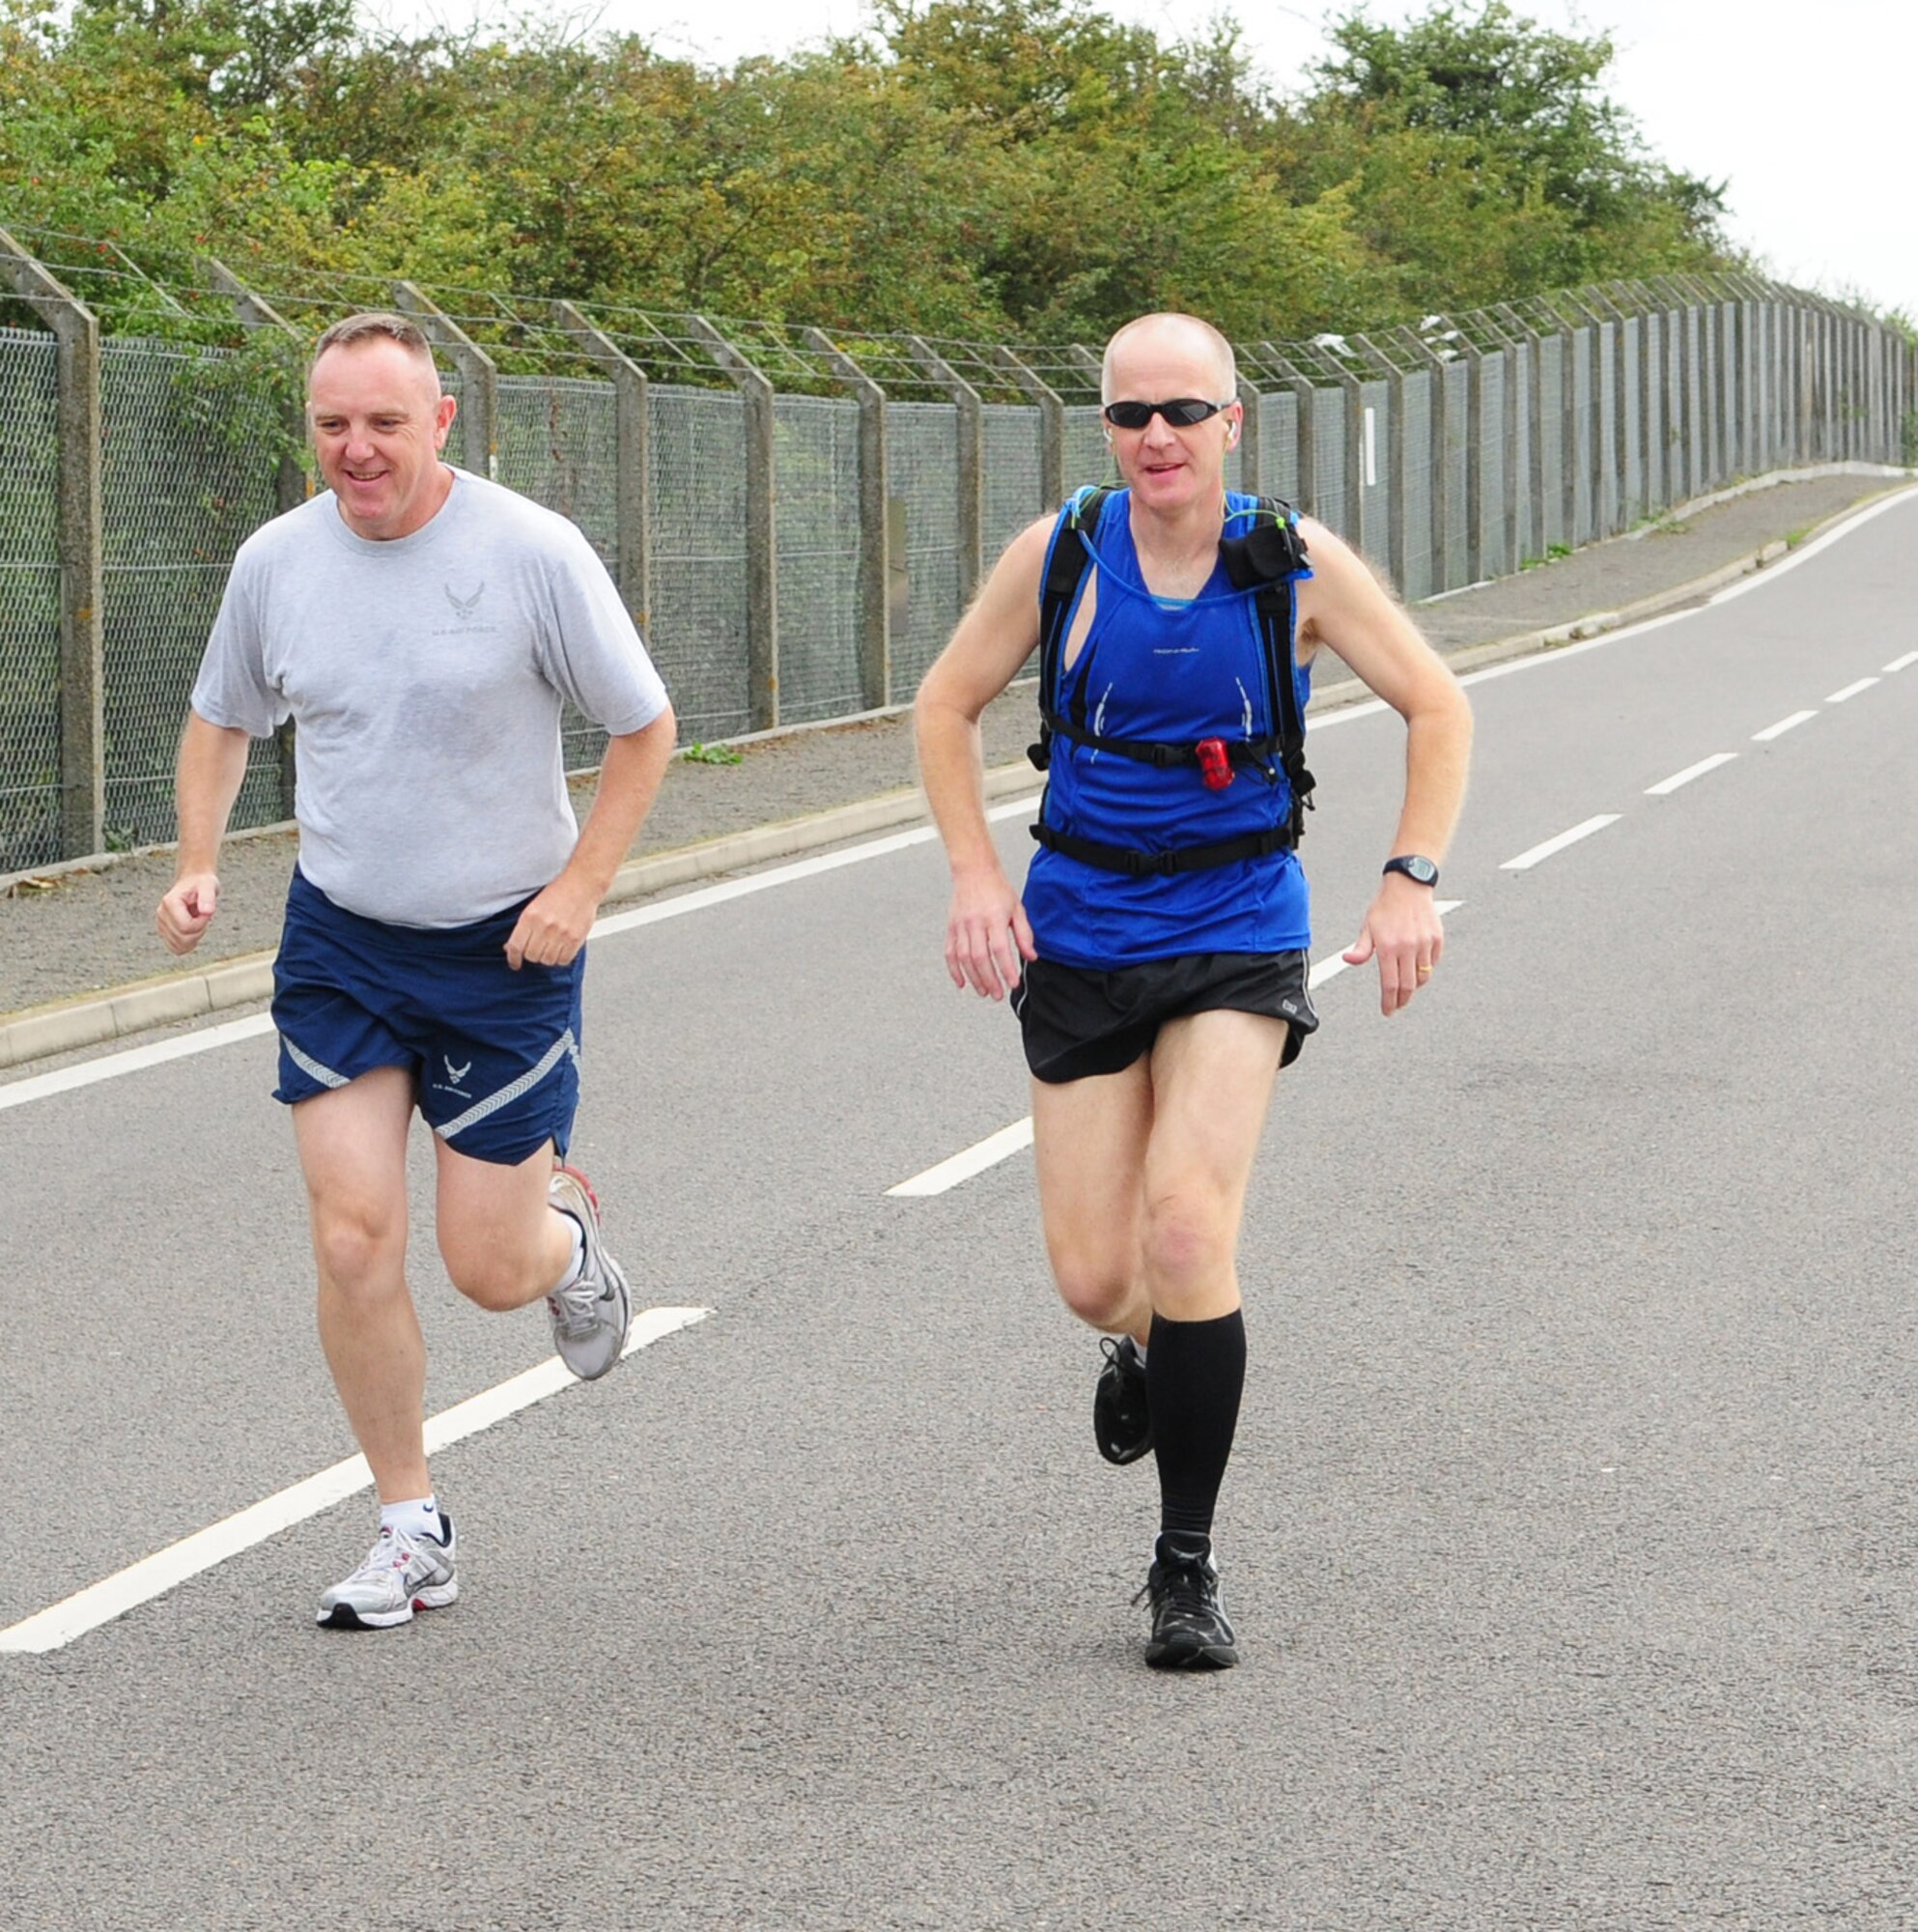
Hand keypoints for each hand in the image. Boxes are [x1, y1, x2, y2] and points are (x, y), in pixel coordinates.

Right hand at [157, 871, 219, 955]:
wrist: (194, 883)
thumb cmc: (202, 884)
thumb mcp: (209, 886)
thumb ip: (208, 897)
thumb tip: (208, 911)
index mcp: (170, 903)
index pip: (185, 927)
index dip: (201, 923)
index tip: (206, 912)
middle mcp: (161, 914)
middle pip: (182, 939)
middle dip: (199, 931)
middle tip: (203, 917)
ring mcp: (161, 924)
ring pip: (179, 946)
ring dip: (194, 938)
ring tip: (197, 921)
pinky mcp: (164, 932)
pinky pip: (176, 948)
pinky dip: (188, 944)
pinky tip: (193, 931)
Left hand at [505, 874, 598, 969]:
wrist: (583, 884)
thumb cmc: (559, 892)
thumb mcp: (534, 906)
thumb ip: (523, 927)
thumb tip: (511, 947)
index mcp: (530, 917)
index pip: (516, 946)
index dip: (513, 959)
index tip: (515, 963)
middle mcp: (544, 927)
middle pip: (531, 956)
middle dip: (532, 954)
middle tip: (537, 948)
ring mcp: (561, 934)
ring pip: (547, 960)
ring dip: (547, 957)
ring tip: (551, 946)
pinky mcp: (575, 939)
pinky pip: (564, 960)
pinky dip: (561, 958)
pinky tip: (562, 949)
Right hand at [944, 867, 1036, 1000]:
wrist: (974, 870)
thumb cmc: (997, 888)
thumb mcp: (1017, 909)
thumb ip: (1024, 934)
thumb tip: (1031, 956)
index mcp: (994, 917)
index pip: (1000, 949)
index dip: (1006, 969)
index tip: (1012, 983)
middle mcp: (975, 922)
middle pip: (980, 958)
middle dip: (989, 980)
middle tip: (997, 994)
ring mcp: (961, 925)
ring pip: (964, 958)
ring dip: (974, 978)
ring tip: (984, 991)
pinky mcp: (951, 927)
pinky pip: (950, 952)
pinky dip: (954, 970)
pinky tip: (961, 982)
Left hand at [1342, 873, 1443, 1015]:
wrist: (1408, 885)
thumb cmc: (1385, 906)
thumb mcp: (1368, 927)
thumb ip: (1361, 948)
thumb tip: (1347, 960)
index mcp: (1389, 947)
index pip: (1390, 984)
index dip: (1389, 1002)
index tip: (1388, 1011)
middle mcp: (1408, 947)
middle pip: (1408, 986)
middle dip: (1402, 1000)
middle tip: (1397, 1005)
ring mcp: (1425, 943)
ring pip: (1423, 976)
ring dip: (1414, 986)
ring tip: (1406, 987)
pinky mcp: (1437, 938)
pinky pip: (1433, 962)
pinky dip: (1425, 969)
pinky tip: (1417, 968)